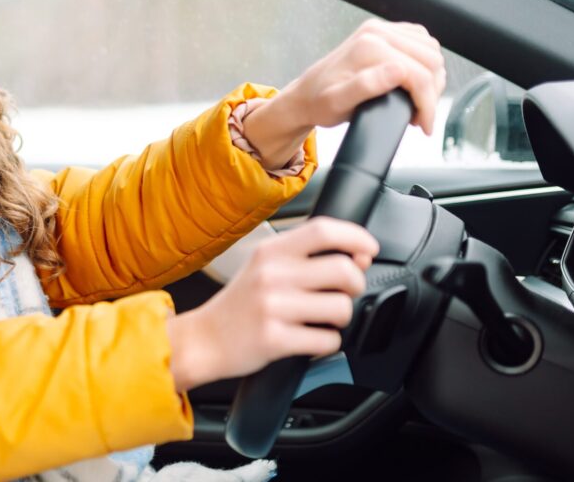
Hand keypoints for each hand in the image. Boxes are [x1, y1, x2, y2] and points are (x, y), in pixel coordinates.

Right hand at [166, 218, 378, 391]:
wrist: (204, 340)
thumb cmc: (240, 304)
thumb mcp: (264, 266)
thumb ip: (305, 257)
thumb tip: (359, 256)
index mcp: (271, 251)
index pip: (324, 230)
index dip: (356, 236)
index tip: (369, 249)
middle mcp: (271, 274)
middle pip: (343, 270)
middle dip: (356, 285)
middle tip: (343, 294)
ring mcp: (272, 307)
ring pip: (341, 308)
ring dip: (342, 319)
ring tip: (323, 321)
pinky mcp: (274, 339)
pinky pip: (327, 341)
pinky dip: (327, 344)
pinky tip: (310, 340)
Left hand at [242, 19, 447, 167]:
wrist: (305, 95)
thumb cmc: (319, 103)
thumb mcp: (338, 102)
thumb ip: (367, 86)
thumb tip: (398, 72)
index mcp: (369, 47)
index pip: (419, 73)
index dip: (428, 104)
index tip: (424, 125)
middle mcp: (377, 32)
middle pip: (430, 60)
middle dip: (432, 92)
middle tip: (422, 116)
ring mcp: (381, 29)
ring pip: (430, 50)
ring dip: (432, 78)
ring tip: (420, 102)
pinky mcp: (385, 33)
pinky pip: (421, 42)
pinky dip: (426, 63)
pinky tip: (417, 82)